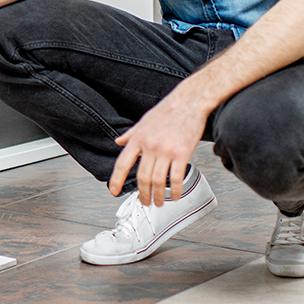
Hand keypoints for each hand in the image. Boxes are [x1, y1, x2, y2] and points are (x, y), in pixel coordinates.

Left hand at [106, 88, 208, 206]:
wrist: (189, 101)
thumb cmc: (168, 110)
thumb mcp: (143, 121)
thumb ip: (130, 134)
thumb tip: (118, 142)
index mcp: (138, 139)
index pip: (122, 164)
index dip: (116, 180)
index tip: (113, 192)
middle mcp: (150, 146)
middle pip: (142, 177)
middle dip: (142, 194)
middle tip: (144, 202)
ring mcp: (166, 150)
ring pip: (158, 181)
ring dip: (158, 195)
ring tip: (158, 202)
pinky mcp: (182, 153)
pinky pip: (176, 177)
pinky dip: (175, 190)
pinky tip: (175, 195)